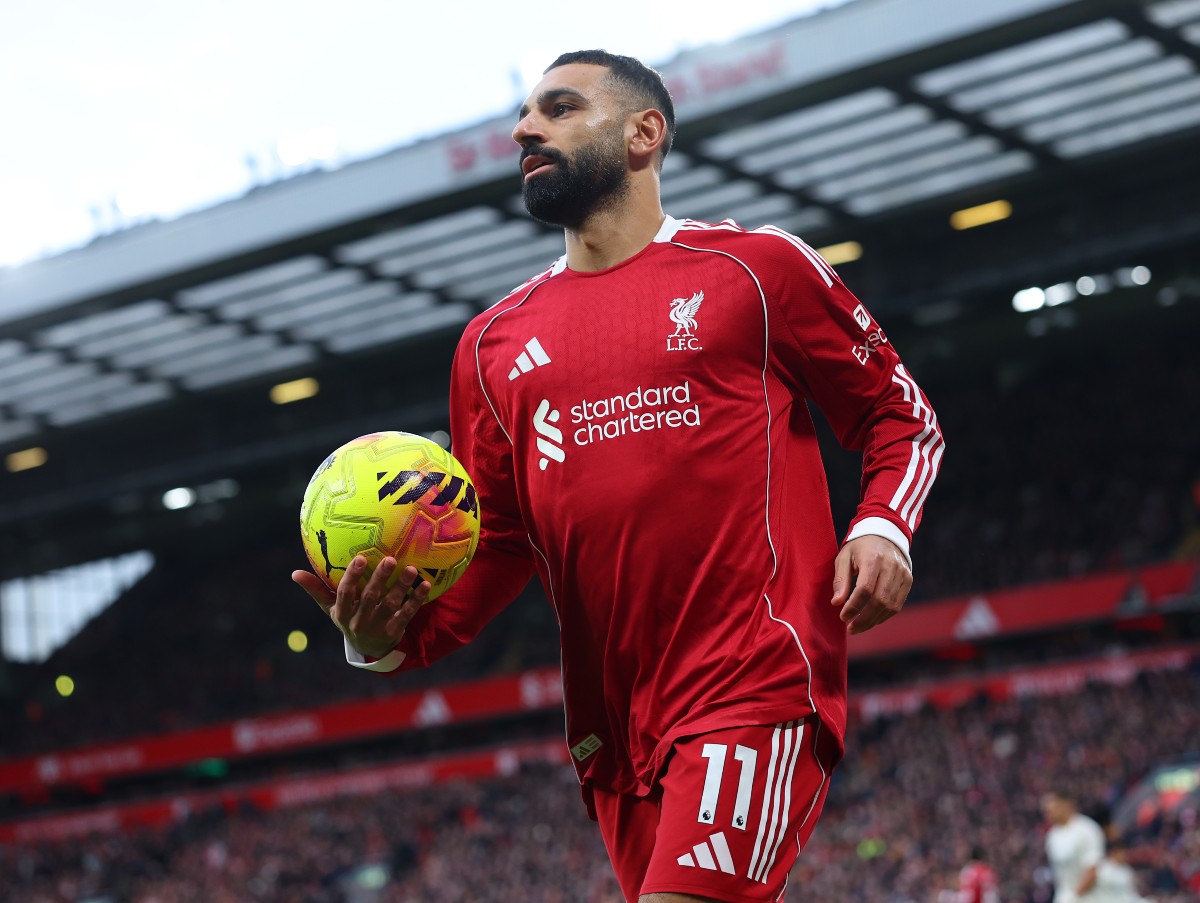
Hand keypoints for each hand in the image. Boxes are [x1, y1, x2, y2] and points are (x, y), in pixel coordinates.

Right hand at [292, 556, 429, 658]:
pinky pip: (407, 615)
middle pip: (370, 598)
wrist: (367, 649)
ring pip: (391, 605)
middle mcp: (359, 622)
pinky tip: (424, 585)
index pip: (345, 594)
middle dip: (380, 578)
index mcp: (342, 613)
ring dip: (401, 587)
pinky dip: (416, 600)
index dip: (352, 577)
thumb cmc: (348, 618)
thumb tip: (294, 573)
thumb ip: (316, 589)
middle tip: (390, 559)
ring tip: (411, 569)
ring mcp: (378, 628)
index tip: (360, 558)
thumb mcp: (330, 608)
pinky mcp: (394, 632)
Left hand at [830, 535, 911, 634]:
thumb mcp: (844, 557)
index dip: (854, 606)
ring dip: (873, 620)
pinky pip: (897, 604)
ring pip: (890, 605)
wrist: (885, 534)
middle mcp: (891, 567)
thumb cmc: (860, 547)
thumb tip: (836, 603)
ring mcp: (903, 574)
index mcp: (873, 558)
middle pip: (880, 600)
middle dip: (864, 619)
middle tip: (851, 629)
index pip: (865, 589)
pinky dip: (884, 615)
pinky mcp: (908, 580)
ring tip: (858, 627)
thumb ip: (840, 580)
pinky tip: (872, 619)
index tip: (843, 616)